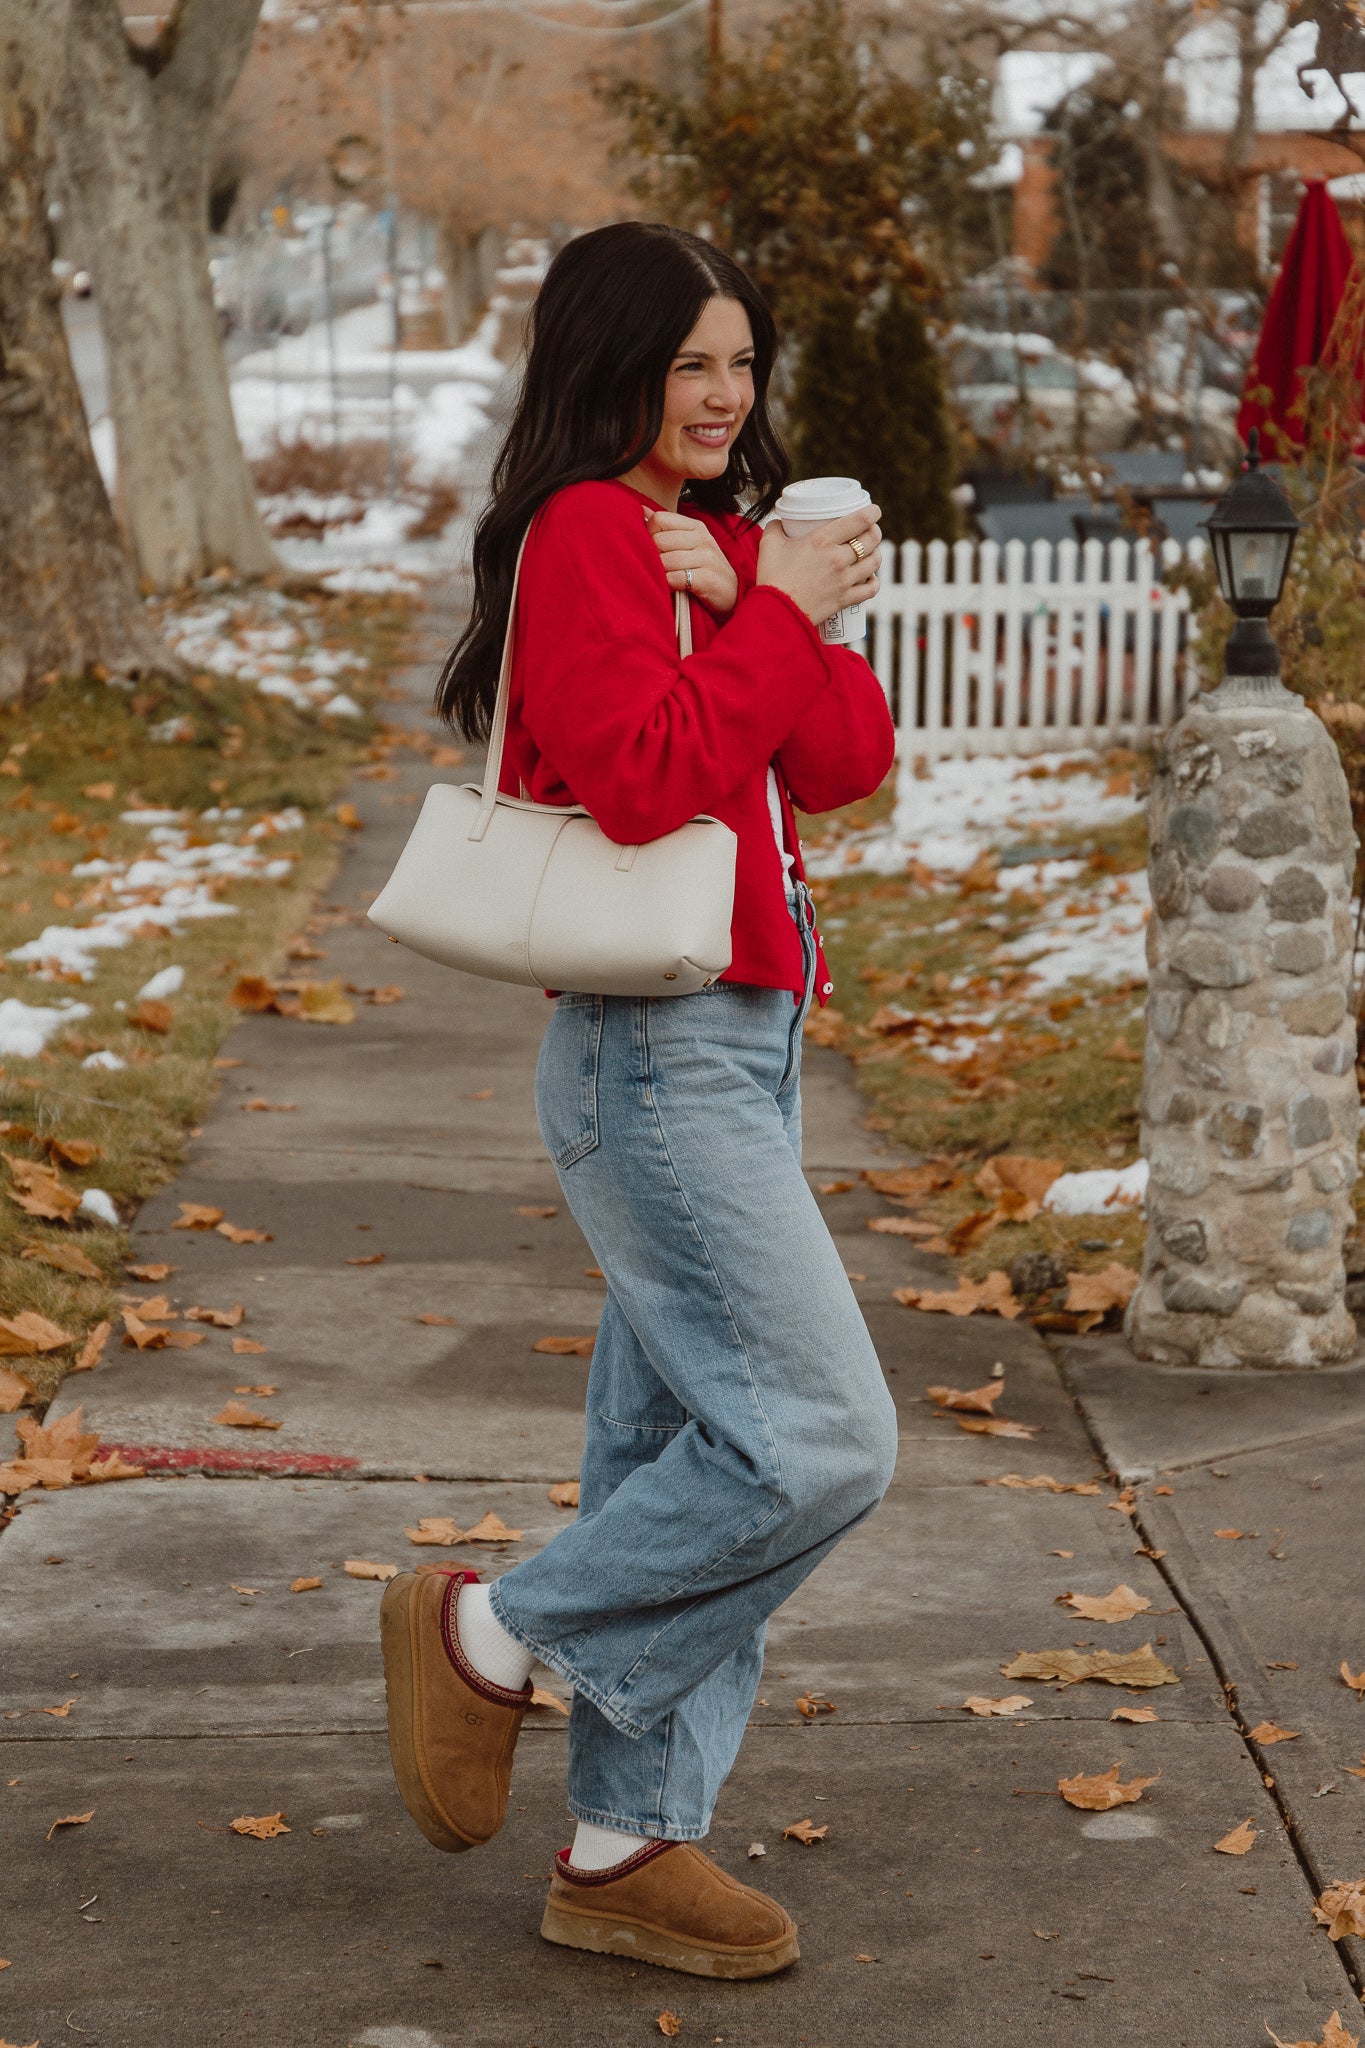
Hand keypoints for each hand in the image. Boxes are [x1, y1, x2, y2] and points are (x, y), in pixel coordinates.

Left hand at [645, 508, 739, 614]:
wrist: (732, 595)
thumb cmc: (704, 570)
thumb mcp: (689, 544)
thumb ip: (666, 527)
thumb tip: (641, 510)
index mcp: (695, 526)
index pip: (659, 519)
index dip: (648, 535)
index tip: (653, 550)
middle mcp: (702, 538)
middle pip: (659, 540)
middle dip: (652, 557)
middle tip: (658, 568)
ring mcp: (707, 558)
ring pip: (665, 560)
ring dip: (659, 573)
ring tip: (664, 580)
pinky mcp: (708, 579)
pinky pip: (675, 578)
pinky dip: (668, 585)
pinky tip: (671, 588)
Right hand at [755, 505, 881, 627]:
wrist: (775, 613)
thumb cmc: (771, 577)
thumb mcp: (769, 544)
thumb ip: (776, 528)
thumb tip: (780, 523)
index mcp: (822, 540)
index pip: (859, 520)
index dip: (872, 513)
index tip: (874, 511)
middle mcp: (838, 558)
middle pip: (871, 540)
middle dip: (875, 532)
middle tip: (871, 531)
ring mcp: (844, 580)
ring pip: (874, 562)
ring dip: (876, 554)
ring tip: (871, 553)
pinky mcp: (845, 599)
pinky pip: (871, 589)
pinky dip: (874, 582)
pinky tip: (870, 578)